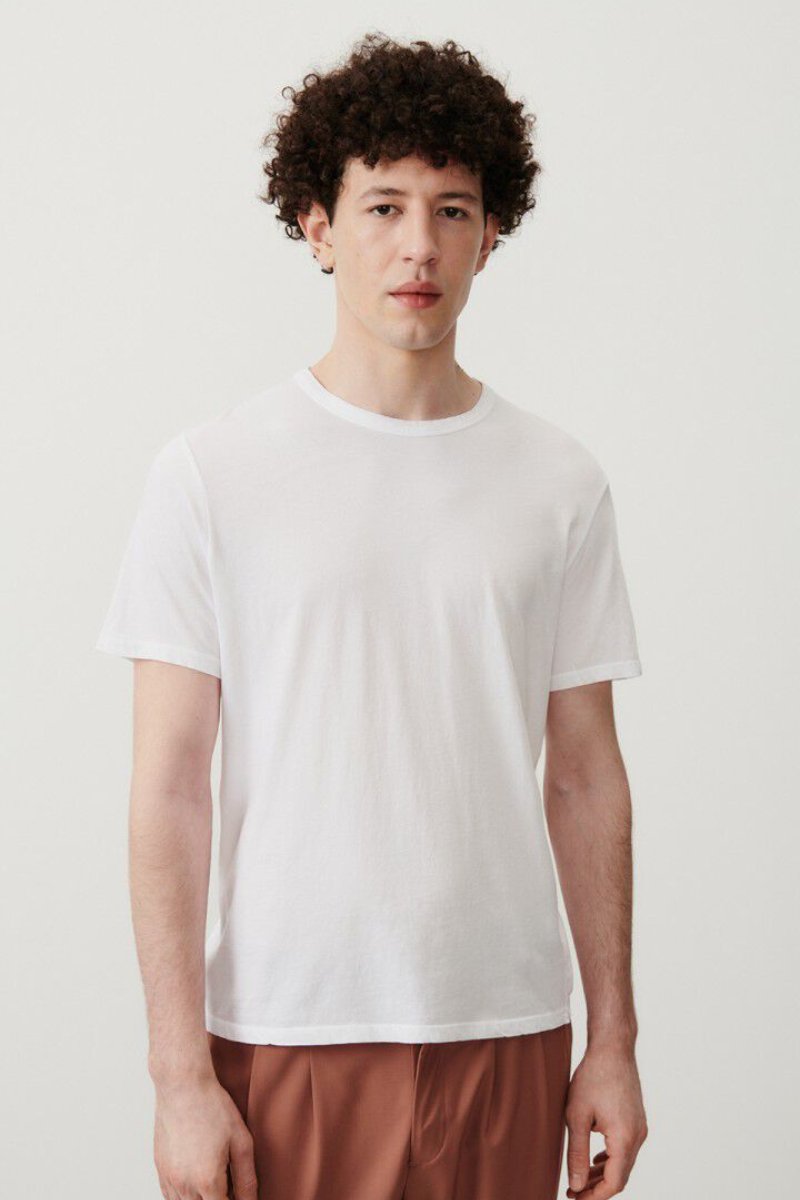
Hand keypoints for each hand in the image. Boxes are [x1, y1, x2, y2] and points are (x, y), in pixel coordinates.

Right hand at [153, 1073, 257, 1199]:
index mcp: (208, 1180)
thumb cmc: (212, 1107)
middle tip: (229, 1188)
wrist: (183, 1085)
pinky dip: (184, 1197)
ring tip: (213, 1181)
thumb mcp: (241, 1141)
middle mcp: (184, 1185)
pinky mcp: (160, 1170)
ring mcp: (169, 1178)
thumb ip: (247, 1179)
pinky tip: (196, 1182)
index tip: (239, 1195)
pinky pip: (170, 1197)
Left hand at [564, 1042, 647, 1197]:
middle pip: (620, 1177)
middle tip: (573, 1191)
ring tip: (580, 1178)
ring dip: (603, 1174)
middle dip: (597, 1188)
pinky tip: (595, 1159)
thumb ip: (577, 1154)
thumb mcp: (577, 1116)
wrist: (613, 1048)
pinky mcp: (637, 1120)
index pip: (613, 1184)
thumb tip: (577, 1184)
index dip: (594, 1197)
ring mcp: (640, 1128)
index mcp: (625, 1139)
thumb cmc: (592, 1077)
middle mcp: (638, 1137)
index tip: (574, 1198)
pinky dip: (611, 1159)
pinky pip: (626, 1149)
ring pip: (623, 1163)